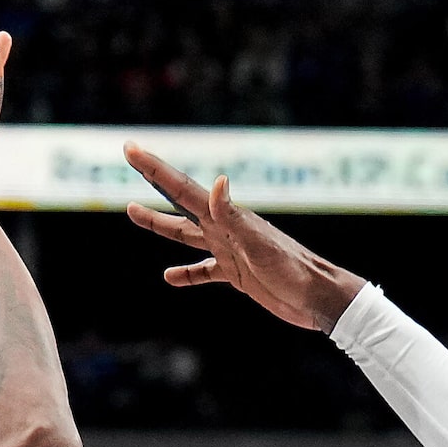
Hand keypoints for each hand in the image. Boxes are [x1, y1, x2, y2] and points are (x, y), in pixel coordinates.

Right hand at [125, 144, 366, 331]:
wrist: (317, 297)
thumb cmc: (292, 269)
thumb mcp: (259, 243)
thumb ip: (234, 216)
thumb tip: (218, 181)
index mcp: (226, 218)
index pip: (182, 189)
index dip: (154, 169)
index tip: (130, 149)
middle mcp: (224, 228)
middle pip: (179, 203)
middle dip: (153, 182)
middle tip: (131, 159)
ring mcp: (229, 250)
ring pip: (185, 235)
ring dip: (160, 224)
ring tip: (133, 212)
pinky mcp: (236, 274)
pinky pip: (203, 271)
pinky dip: (186, 274)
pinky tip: (169, 277)